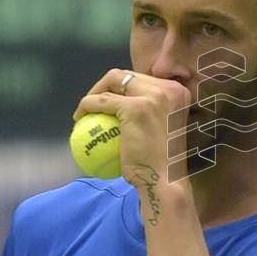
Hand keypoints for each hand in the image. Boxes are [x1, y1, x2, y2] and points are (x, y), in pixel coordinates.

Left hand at [73, 69, 190, 188]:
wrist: (165, 180)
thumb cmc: (161, 163)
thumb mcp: (163, 128)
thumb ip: (153, 111)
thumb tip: (126, 102)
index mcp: (177, 91)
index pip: (141, 79)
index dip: (121, 87)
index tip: (110, 102)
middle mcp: (169, 88)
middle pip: (127, 75)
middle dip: (105, 85)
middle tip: (94, 103)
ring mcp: (154, 96)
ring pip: (113, 80)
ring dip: (94, 92)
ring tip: (85, 110)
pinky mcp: (136, 107)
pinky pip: (101, 101)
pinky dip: (86, 106)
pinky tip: (79, 117)